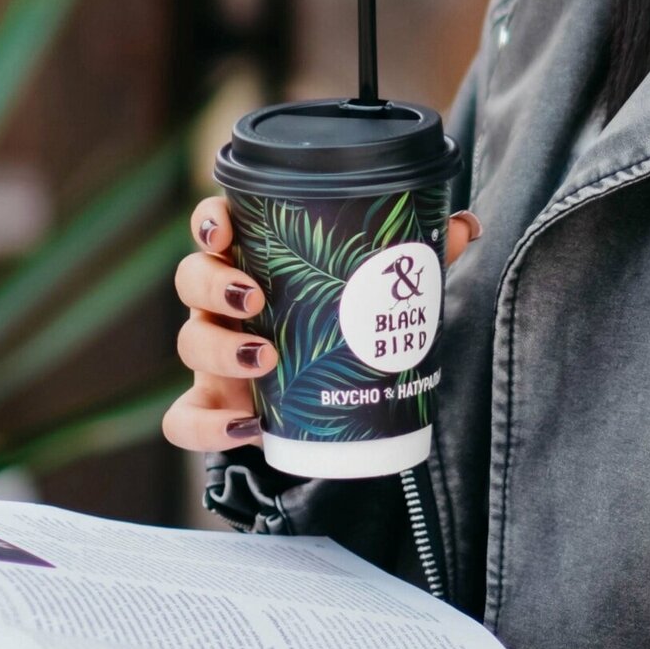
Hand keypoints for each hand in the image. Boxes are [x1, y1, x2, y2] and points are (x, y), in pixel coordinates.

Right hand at [162, 197, 481, 452]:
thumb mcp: (376, 301)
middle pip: (190, 280)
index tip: (224, 226)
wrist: (325, 417)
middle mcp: (224, 310)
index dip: (209, 222)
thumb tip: (465, 226)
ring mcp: (213, 363)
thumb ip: (414, 263)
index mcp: (253, 268)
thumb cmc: (339, 340)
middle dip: (213, 283)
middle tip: (254, 297)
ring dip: (220, 349)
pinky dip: (206, 425)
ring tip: (266, 358)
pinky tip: (243, 426)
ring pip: (188, 344)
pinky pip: (183, 420)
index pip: (214, 232)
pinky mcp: (214, 411)